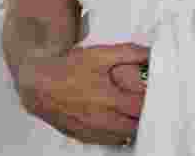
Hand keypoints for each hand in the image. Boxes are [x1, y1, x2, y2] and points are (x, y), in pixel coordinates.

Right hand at [16, 43, 148, 145]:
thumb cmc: (67, 68)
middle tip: (146, 103)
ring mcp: (91, 130)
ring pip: (122, 136)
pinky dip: (116, 134)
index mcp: (108, 98)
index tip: (157, 94)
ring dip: (130, 126)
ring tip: (132, 112)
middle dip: (143, 115)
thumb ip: (128, 53)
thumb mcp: (100, 54)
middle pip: (134, 125)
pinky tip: (116, 122)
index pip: (141, 107)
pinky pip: (107, 141)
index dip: (153, 101)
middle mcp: (101, 118)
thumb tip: (149, 53)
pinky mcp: (82, 136)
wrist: (37, 83)